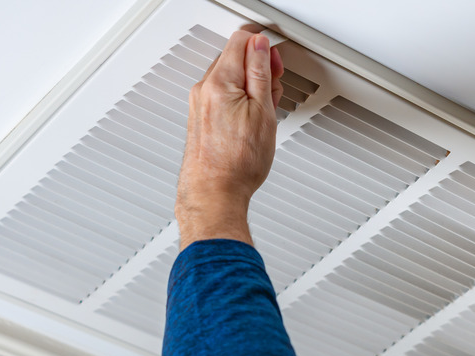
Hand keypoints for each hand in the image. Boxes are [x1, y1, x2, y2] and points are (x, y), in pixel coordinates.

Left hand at [175, 30, 283, 249]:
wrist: (215, 194)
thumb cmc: (237, 164)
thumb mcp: (262, 112)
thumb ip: (260, 72)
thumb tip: (260, 46)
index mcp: (219, 82)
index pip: (241, 41)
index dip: (264, 47)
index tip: (276, 62)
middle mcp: (204, 90)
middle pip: (234, 58)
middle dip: (258, 68)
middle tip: (274, 89)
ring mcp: (199, 104)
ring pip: (229, 79)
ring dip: (250, 86)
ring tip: (264, 111)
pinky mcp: (201, 119)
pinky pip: (222, 96)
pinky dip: (239, 101)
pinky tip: (251, 121)